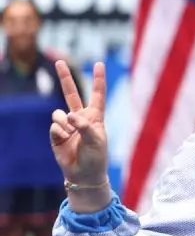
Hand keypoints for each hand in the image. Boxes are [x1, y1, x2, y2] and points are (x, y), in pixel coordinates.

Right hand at [49, 61, 109, 186]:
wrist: (84, 174)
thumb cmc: (96, 156)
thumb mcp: (96, 140)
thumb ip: (84, 125)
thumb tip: (68, 116)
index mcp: (95, 116)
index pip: (97, 94)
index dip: (98, 79)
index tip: (99, 63)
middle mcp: (80, 118)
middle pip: (71, 94)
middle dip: (65, 77)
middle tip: (59, 61)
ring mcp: (67, 125)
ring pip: (58, 113)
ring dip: (63, 122)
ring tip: (70, 132)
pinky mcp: (56, 134)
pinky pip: (54, 127)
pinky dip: (59, 133)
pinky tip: (64, 140)